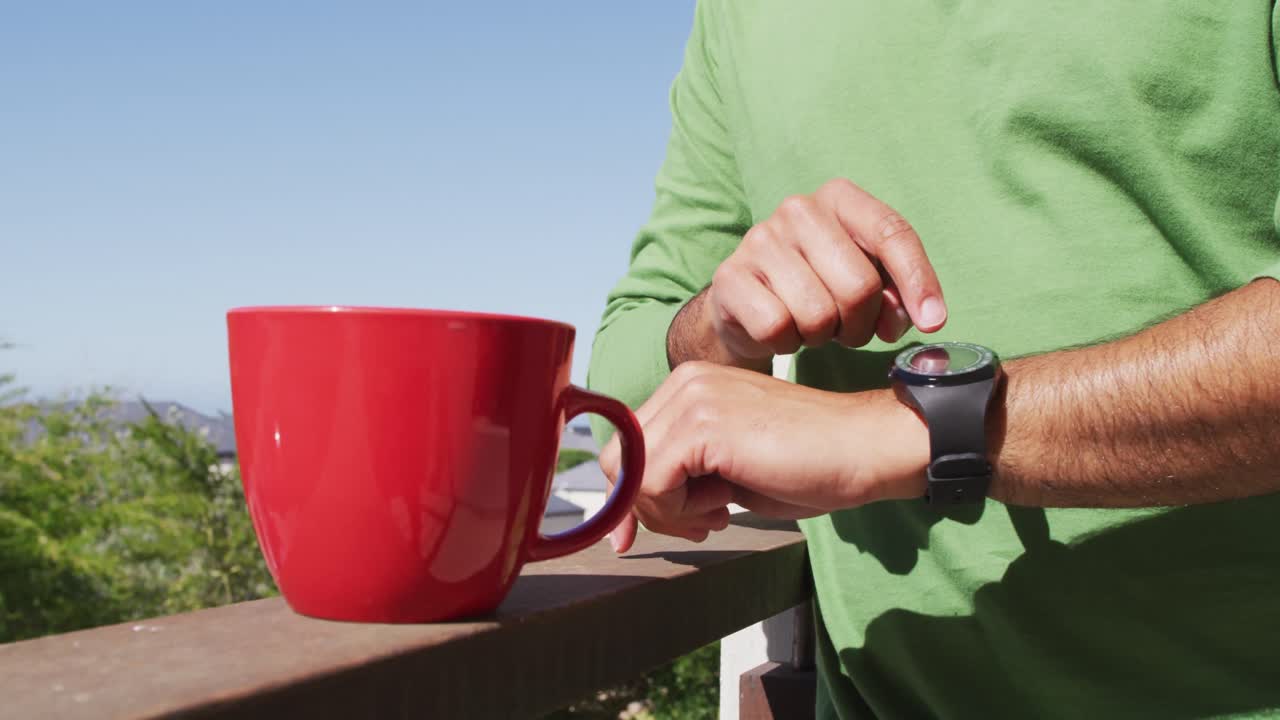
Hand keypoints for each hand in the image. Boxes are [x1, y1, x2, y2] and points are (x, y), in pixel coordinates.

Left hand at [598, 362, 929, 551]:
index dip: (631, 495)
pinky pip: (653, 484)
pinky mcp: (704, 426)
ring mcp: (693, 399)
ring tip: (720, 510)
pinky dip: (681, 511)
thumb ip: (679, 477)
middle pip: (620, 459)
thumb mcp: (727, 468)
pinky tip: (724, 505)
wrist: (864, 449)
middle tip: (702, 521)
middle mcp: (685, 382)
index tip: (642, 532)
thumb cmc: (808, 462)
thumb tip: (624, 518)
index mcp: (690, 385)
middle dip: (650, 507)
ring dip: (669, 512)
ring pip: (633, 475)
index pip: (629, 445)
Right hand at [701, 178, 945, 363]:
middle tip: (849, 329)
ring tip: (812, 326)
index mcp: (840, 198)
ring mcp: (760, 239)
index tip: (933, 323)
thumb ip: (896, 294)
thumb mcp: (866, 281)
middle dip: (862, 323)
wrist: (746, 304)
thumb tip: (909, 321)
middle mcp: (799, 209)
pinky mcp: (730, 276)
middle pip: (860, 285)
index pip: (892, 233)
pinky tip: (782, 330)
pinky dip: (786, 342)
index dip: (919, 282)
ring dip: (823, 336)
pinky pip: (777, 327)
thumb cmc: (818, 288)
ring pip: (818, 313)